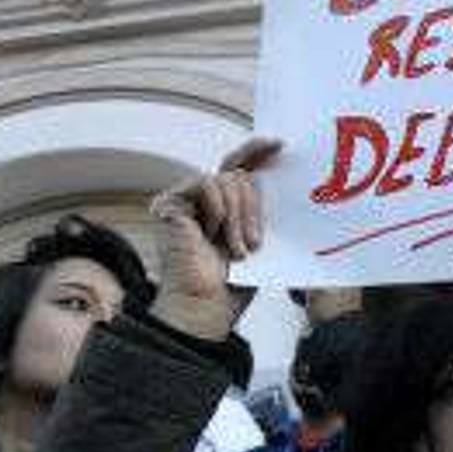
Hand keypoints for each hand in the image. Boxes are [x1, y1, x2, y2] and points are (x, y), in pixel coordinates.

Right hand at [149, 138, 281, 339]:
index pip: (241, 168)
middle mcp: (203, 201)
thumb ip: (262, 210)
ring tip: (237, 249)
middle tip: (254, 244)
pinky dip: (218, 208)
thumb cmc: (233, 284)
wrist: (207, 307)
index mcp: (225, 208)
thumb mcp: (259, 239)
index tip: (279, 144)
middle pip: (239, 174)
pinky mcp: (169, 202)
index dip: (257, 151)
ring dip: (238, 216)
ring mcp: (184, 201)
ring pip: (228, 179)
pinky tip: (212, 233)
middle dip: (254, 208)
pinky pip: (206, 183)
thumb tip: (283, 181)